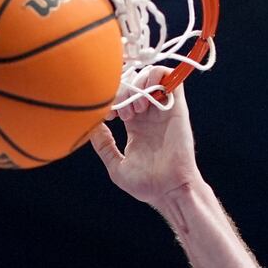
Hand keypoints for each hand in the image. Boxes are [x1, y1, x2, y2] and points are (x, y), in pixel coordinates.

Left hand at [88, 68, 204, 206]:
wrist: (169, 190)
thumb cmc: (146, 185)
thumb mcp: (116, 165)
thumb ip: (104, 145)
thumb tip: (91, 127)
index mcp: (137, 126)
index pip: (123, 98)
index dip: (112, 99)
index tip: (107, 116)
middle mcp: (150, 115)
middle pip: (134, 84)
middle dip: (123, 91)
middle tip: (122, 114)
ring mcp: (163, 110)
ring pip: (150, 76)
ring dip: (138, 86)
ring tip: (136, 109)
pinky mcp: (177, 108)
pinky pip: (170, 77)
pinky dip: (155, 78)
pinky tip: (146, 98)